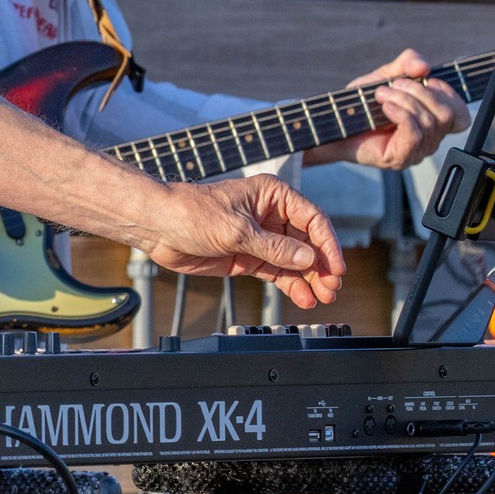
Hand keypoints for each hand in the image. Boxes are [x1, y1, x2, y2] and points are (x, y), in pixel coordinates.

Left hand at [140, 174, 346, 308]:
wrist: (158, 227)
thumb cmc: (191, 213)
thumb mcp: (237, 231)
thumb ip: (274, 248)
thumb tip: (308, 259)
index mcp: (272, 195)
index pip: (313, 219)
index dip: (328, 244)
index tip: (336, 268)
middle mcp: (270, 215)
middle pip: (307, 243)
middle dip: (321, 266)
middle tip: (332, 289)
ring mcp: (260, 238)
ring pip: (295, 261)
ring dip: (309, 279)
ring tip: (322, 297)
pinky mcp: (248, 257)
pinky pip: (277, 272)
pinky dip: (290, 285)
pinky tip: (303, 298)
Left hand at [306, 49, 467, 169]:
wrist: (334, 124)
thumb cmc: (361, 105)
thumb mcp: (386, 76)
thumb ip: (407, 64)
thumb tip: (424, 65)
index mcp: (432, 122)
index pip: (461, 114)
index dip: (447, 92)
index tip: (424, 79)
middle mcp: (429, 139)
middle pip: (447, 114)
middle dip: (420, 91)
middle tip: (394, 85)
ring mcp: (416, 151)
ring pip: (429, 122)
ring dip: (404, 100)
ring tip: (382, 94)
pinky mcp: (401, 158)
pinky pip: (414, 133)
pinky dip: (401, 113)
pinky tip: (385, 107)